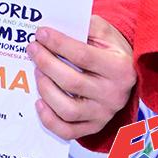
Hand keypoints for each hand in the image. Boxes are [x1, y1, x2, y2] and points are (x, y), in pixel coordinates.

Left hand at [27, 14, 134, 139]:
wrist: (125, 71)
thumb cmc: (108, 47)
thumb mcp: (102, 30)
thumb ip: (81, 27)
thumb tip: (52, 27)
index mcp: (119, 68)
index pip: (83, 56)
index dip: (58, 43)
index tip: (40, 33)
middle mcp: (114, 95)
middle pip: (72, 82)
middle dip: (46, 63)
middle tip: (32, 48)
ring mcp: (104, 114)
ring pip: (68, 110)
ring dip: (45, 89)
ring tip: (36, 71)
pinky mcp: (94, 127)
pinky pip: (68, 131)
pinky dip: (49, 119)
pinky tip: (38, 102)